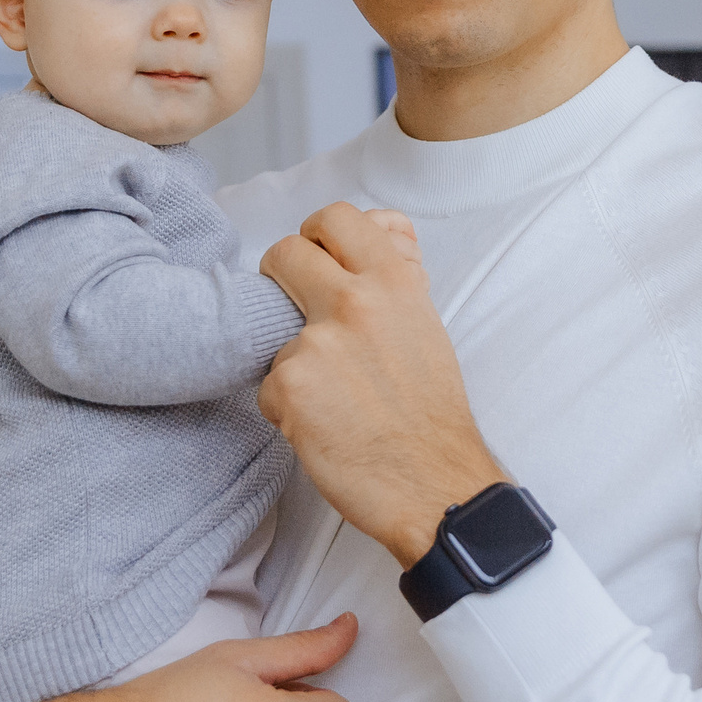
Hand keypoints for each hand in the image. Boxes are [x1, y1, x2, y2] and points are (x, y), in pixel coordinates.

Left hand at [258, 202, 504, 566]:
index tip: (318, 257)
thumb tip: (382, 228)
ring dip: (293, 360)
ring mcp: (317, 342)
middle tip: (295, 311)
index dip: (317, 237)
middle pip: (283, 253)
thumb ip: (395, 275)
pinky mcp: (289, 386)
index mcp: (394, 281)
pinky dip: (286, 407)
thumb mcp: (425, 325)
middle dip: (281, 279)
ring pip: (272, 330)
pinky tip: (323, 425)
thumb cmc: (431, 412)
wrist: (434, 483)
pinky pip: (267, 384)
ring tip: (333, 395)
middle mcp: (354, 301)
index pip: (335, 217)